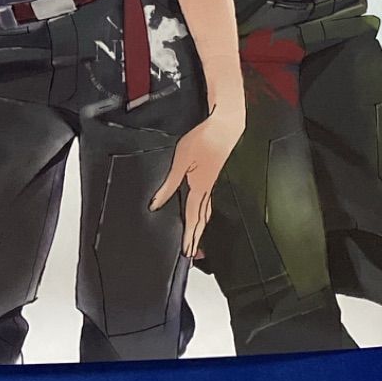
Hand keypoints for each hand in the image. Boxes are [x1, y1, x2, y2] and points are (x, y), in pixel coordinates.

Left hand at [149, 106, 243, 256]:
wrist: (225, 126)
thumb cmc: (204, 140)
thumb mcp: (181, 161)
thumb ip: (169, 184)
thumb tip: (156, 203)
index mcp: (199, 189)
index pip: (191, 218)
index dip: (188, 236)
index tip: (187, 252)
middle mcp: (206, 189)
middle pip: (201, 219)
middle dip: (197, 237)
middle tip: (194, 254)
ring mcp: (211, 182)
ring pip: (206, 211)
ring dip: (201, 226)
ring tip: (198, 238)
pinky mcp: (212, 175)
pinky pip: (208, 200)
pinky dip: (204, 211)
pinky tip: (202, 209)